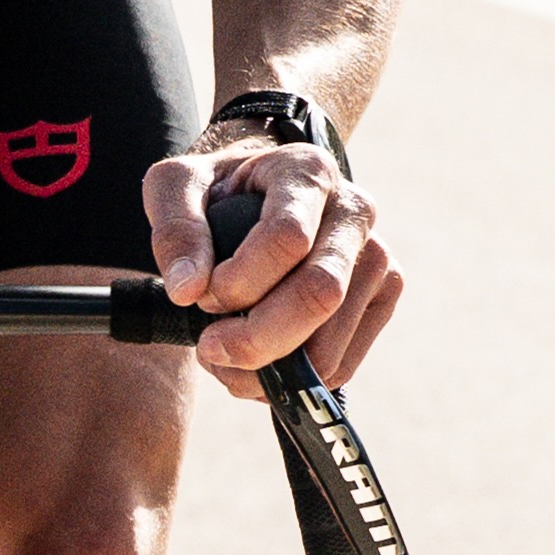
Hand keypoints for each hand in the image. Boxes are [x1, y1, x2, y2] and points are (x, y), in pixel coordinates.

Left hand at [145, 134, 406, 387]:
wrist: (253, 201)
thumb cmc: (213, 192)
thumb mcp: (174, 187)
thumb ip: (175, 230)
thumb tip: (189, 291)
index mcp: (307, 172)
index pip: (288, 238)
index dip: (240, 282)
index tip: (203, 296)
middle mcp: (355, 210)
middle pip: (321, 293)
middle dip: (257, 338)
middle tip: (209, 348)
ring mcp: (376, 259)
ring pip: (334, 342)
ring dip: (268, 370)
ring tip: (223, 357)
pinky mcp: (380, 300)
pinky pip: (342, 364)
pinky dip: (291, 381)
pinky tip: (254, 364)